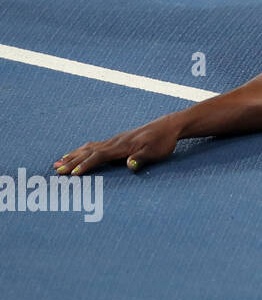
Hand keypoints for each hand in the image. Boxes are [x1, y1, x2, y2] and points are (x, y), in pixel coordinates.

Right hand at [53, 120, 178, 176]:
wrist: (168, 126)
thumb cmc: (163, 141)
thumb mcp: (156, 151)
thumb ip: (142, 158)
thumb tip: (129, 165)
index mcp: (121, 146)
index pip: (99, 156)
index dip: (86, 165)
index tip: (72, 174)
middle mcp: (114, 142)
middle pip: (88, 152)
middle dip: (72, 162)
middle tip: (56, 171)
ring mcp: (114, 140)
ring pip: (88, 148)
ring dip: (73, 155)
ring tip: (58, 162)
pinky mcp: (117, 140)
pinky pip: (94, 146)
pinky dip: (82, 151)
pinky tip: (77, 153)